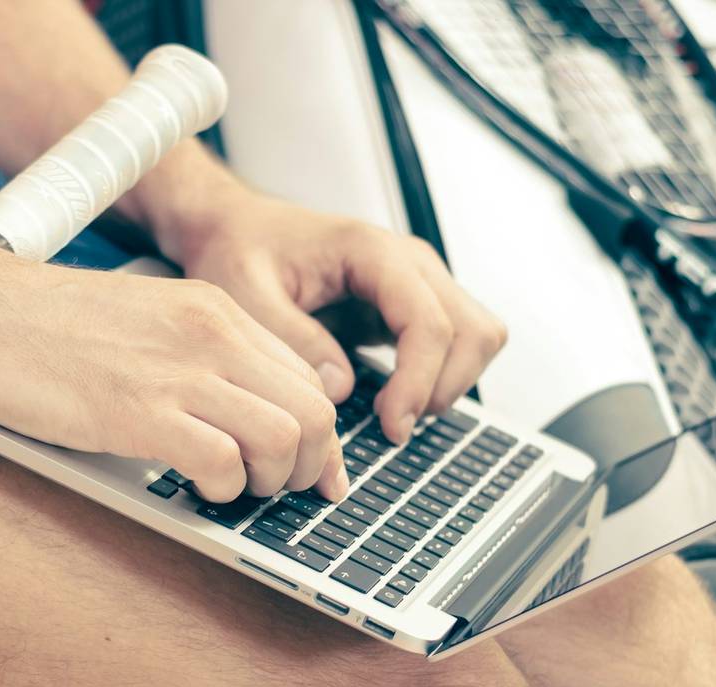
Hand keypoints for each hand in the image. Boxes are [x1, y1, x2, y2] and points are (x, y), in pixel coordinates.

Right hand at [0, 258, 347, 502]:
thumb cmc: (38, 325)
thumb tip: (233, 415)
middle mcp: (210, 335)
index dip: (318, 439)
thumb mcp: (142, 323)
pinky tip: (192, 486)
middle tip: (267, 490)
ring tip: (231, 490)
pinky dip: (218, 488)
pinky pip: (221, 461)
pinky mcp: (137, 411)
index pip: (309, 379)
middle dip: (304, 467)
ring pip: (283, 438)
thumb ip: (193, 358)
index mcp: (214, 312)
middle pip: (314, 413)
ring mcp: (177, 371)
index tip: (308, 473)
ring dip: (267, 482)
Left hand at [157, 190, 506, 443]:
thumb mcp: (244, 294)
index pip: (428, 320)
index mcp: (371, 250)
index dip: (419, 380)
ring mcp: (417, 283)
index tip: (392, 424)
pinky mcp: (411, 306)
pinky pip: (456, 344)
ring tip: (396, 416)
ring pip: (478, 338)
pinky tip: (397, 399)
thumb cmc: (240, 249)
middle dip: (442, 388)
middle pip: (473, 330)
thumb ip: (292, 337)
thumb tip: (340, 387)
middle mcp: (408, 262)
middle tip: (393, 428)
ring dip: (449, 384)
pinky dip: (440, 378)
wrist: (237, 229)